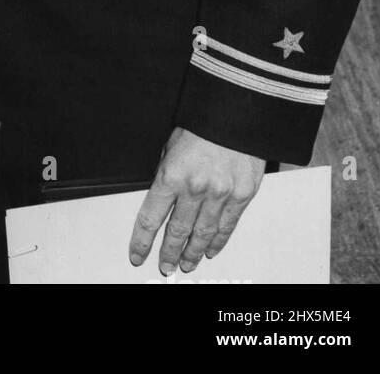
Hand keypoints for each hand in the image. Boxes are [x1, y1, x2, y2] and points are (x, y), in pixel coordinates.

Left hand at [128, 127, 265, 274]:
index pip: (151, 218)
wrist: (235, 114)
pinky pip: (227, 225)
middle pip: (177, 231)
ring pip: (202, 233)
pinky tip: (210, 250)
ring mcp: (220, 194)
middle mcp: (194, 189)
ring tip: (187, 265)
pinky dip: (218, 241)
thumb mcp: (170, 145)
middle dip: (169, 252)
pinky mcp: (241, 196)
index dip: (142, 241)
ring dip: (193, 253)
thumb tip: (162, 194)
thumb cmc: (201, 124)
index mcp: (171, 175)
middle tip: (165, 266)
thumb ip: (167, 173)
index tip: (137, 254)